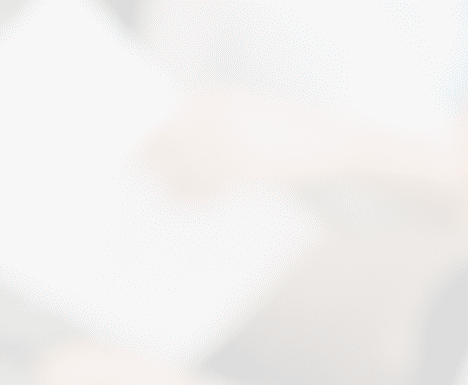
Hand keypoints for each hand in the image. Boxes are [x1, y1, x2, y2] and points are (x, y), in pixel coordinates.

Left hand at [143, 86, 465, 203]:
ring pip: (180, 169)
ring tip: (169, 201)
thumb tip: (166, 152)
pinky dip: (193, 198)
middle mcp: (215, 113)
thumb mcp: (246, 116)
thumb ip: (211, 125)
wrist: (332, 139)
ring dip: (171, 188)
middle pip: (163, 145)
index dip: (147, 145)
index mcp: (212, 97)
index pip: (163, 122)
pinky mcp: (244, 164)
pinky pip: (204, 186)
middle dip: (153, 168)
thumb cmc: (285, 133)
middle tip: (146, 186)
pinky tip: (190, 205)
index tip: (135, 164)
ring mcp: (229, 138)